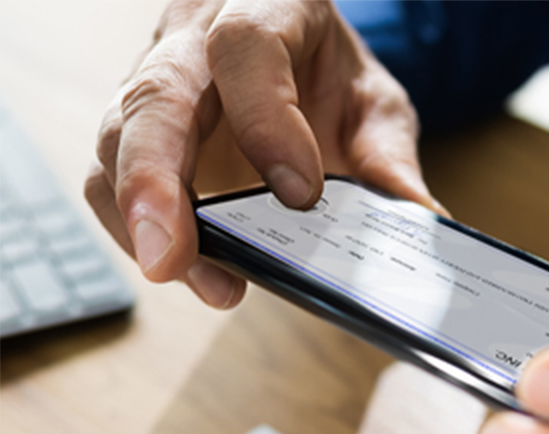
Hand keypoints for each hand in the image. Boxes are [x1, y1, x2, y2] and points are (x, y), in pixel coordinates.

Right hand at [86, 0, 438, 307]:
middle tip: (172, 258)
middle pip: (154, 98)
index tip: (300, 194)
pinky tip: (180, 265)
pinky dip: (134, 226)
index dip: (266, 120)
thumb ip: (390, 159)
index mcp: (266, 9)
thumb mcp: (374, 105)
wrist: (295, 54)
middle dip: (157, 182)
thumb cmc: (330, 75)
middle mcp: (195, 42)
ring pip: (116, 140)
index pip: (246, 49)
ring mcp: (159, 86)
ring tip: (179, 273)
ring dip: (138, 217)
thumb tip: (420, 222)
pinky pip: (109, 175)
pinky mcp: (140, 134)